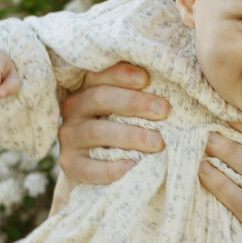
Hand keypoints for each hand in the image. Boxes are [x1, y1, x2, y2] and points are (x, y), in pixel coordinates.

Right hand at [57, 62, 169, 184]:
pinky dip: (109, 168)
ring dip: (129, 135)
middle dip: (134, 103)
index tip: (146, 79)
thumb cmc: (121, 126)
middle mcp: (74, 109)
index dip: (122, 74)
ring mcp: (69, 137)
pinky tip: (130, 167)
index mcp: (87, 88)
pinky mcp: (69, 164)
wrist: (93, 163)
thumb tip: (172, 92)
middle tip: (163, 111)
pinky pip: (87, 168)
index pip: (100, 75)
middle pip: (99, 98)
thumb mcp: (125, 108)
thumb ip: (140, 95)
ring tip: (157, 142)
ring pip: (95, 132)